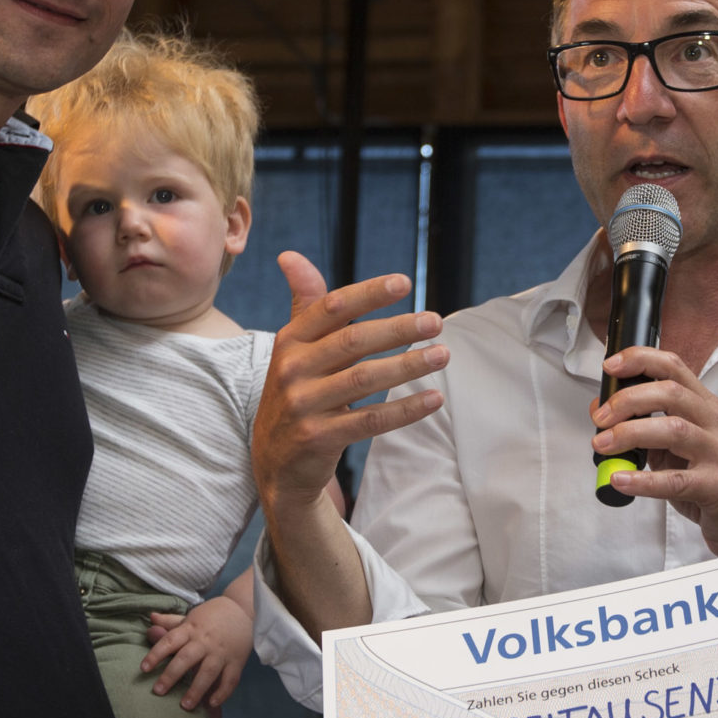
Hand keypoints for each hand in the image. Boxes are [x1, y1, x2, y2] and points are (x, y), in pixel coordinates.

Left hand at [144, 594, 250, 712]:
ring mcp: (222, 652)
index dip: (156, 654)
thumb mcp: (192, 616)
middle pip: (186, 658)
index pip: (170, 641)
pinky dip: (223, 693)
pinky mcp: (237, 661)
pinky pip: (230, 679)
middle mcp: (205, 641)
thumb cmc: (214, 615)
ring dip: (196, 689)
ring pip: (208, 672)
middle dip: (171, 675)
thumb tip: (151, 619)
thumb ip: (171, 621)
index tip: (144, 668)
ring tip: (185, 706)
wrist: (245, 609)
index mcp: (191, 629)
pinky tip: (212, 704)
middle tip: (158, 691)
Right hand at [252, 252, 446, 515]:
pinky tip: (433, 398)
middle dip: (398, 329)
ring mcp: (303, 405)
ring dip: (408, 366)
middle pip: (352, 341)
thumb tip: (289, 255)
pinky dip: (405, 410)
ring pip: (364, 379)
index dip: (369, 293)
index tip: (405, 282)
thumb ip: (305, 305)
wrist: (275, 462)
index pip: (332, 307)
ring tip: (442, 355)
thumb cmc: (297, 392)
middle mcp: (292, 369)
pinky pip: (370, 420)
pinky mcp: (319, 437)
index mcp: (290, 340)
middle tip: (436, 321)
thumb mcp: (294, 348)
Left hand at [593, 348, 717, 556]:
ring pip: (674, 430)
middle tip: (600, 417)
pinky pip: (675, 480)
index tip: (610, 366)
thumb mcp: (680, 448)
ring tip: (603, 444)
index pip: (674, 368)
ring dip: (630, 433)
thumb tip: (602, 412)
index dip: (640, 360)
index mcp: (707, 407)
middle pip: (671, 394)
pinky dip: (642, 480)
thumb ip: (646, 428)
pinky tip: (620, 479)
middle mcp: (716, 424)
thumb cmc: (713, 480)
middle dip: (628, 400)